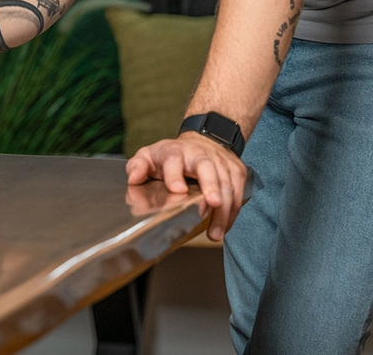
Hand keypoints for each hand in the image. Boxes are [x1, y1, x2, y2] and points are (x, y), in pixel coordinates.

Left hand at [125, 133, 247, 240]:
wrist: (203, 140)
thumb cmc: (172, 155)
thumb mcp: (149, 156)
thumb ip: (137, 166)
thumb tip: (133, 179)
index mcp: (175, 151)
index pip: (173, 160)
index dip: (175, 174)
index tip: (177, 190)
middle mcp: (199, 154)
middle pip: (207, 167)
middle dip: (211, 186)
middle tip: (212, 204)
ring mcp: (220, 161)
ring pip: (227, 184)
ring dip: (223, 210)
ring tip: (215, 233)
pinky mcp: (236, 170)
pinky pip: (239, 193)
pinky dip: (233, 212)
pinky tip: (224, 227)